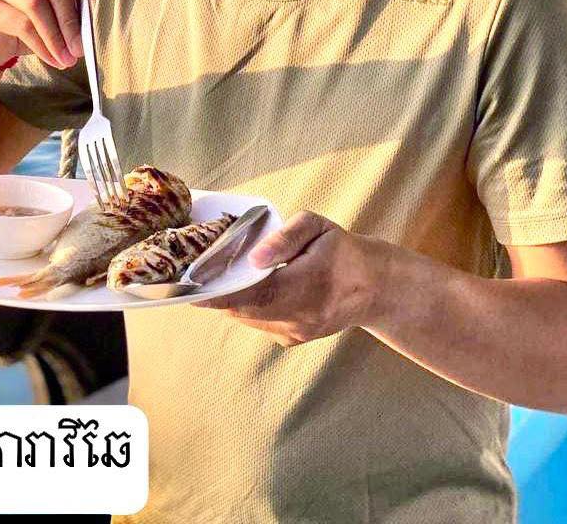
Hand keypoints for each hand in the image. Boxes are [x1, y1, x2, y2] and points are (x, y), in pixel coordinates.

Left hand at [194, 211, 388, 346]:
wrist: (375, 286)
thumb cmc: (341, 249)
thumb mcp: (317, 227)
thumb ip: (284, 239)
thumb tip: (253, 257)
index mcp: (309, 284)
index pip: (255, 294)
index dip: (220, 292)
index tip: (191, 286)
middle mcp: (303, 316)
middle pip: (244, 310)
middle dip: (216, 294)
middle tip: (194, 276)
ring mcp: (298, 332)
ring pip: (248, 318)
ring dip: (230, 300)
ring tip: (215, 277)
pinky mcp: (294, 339)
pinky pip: (259, 322)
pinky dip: (247, 306)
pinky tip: (246, 288)